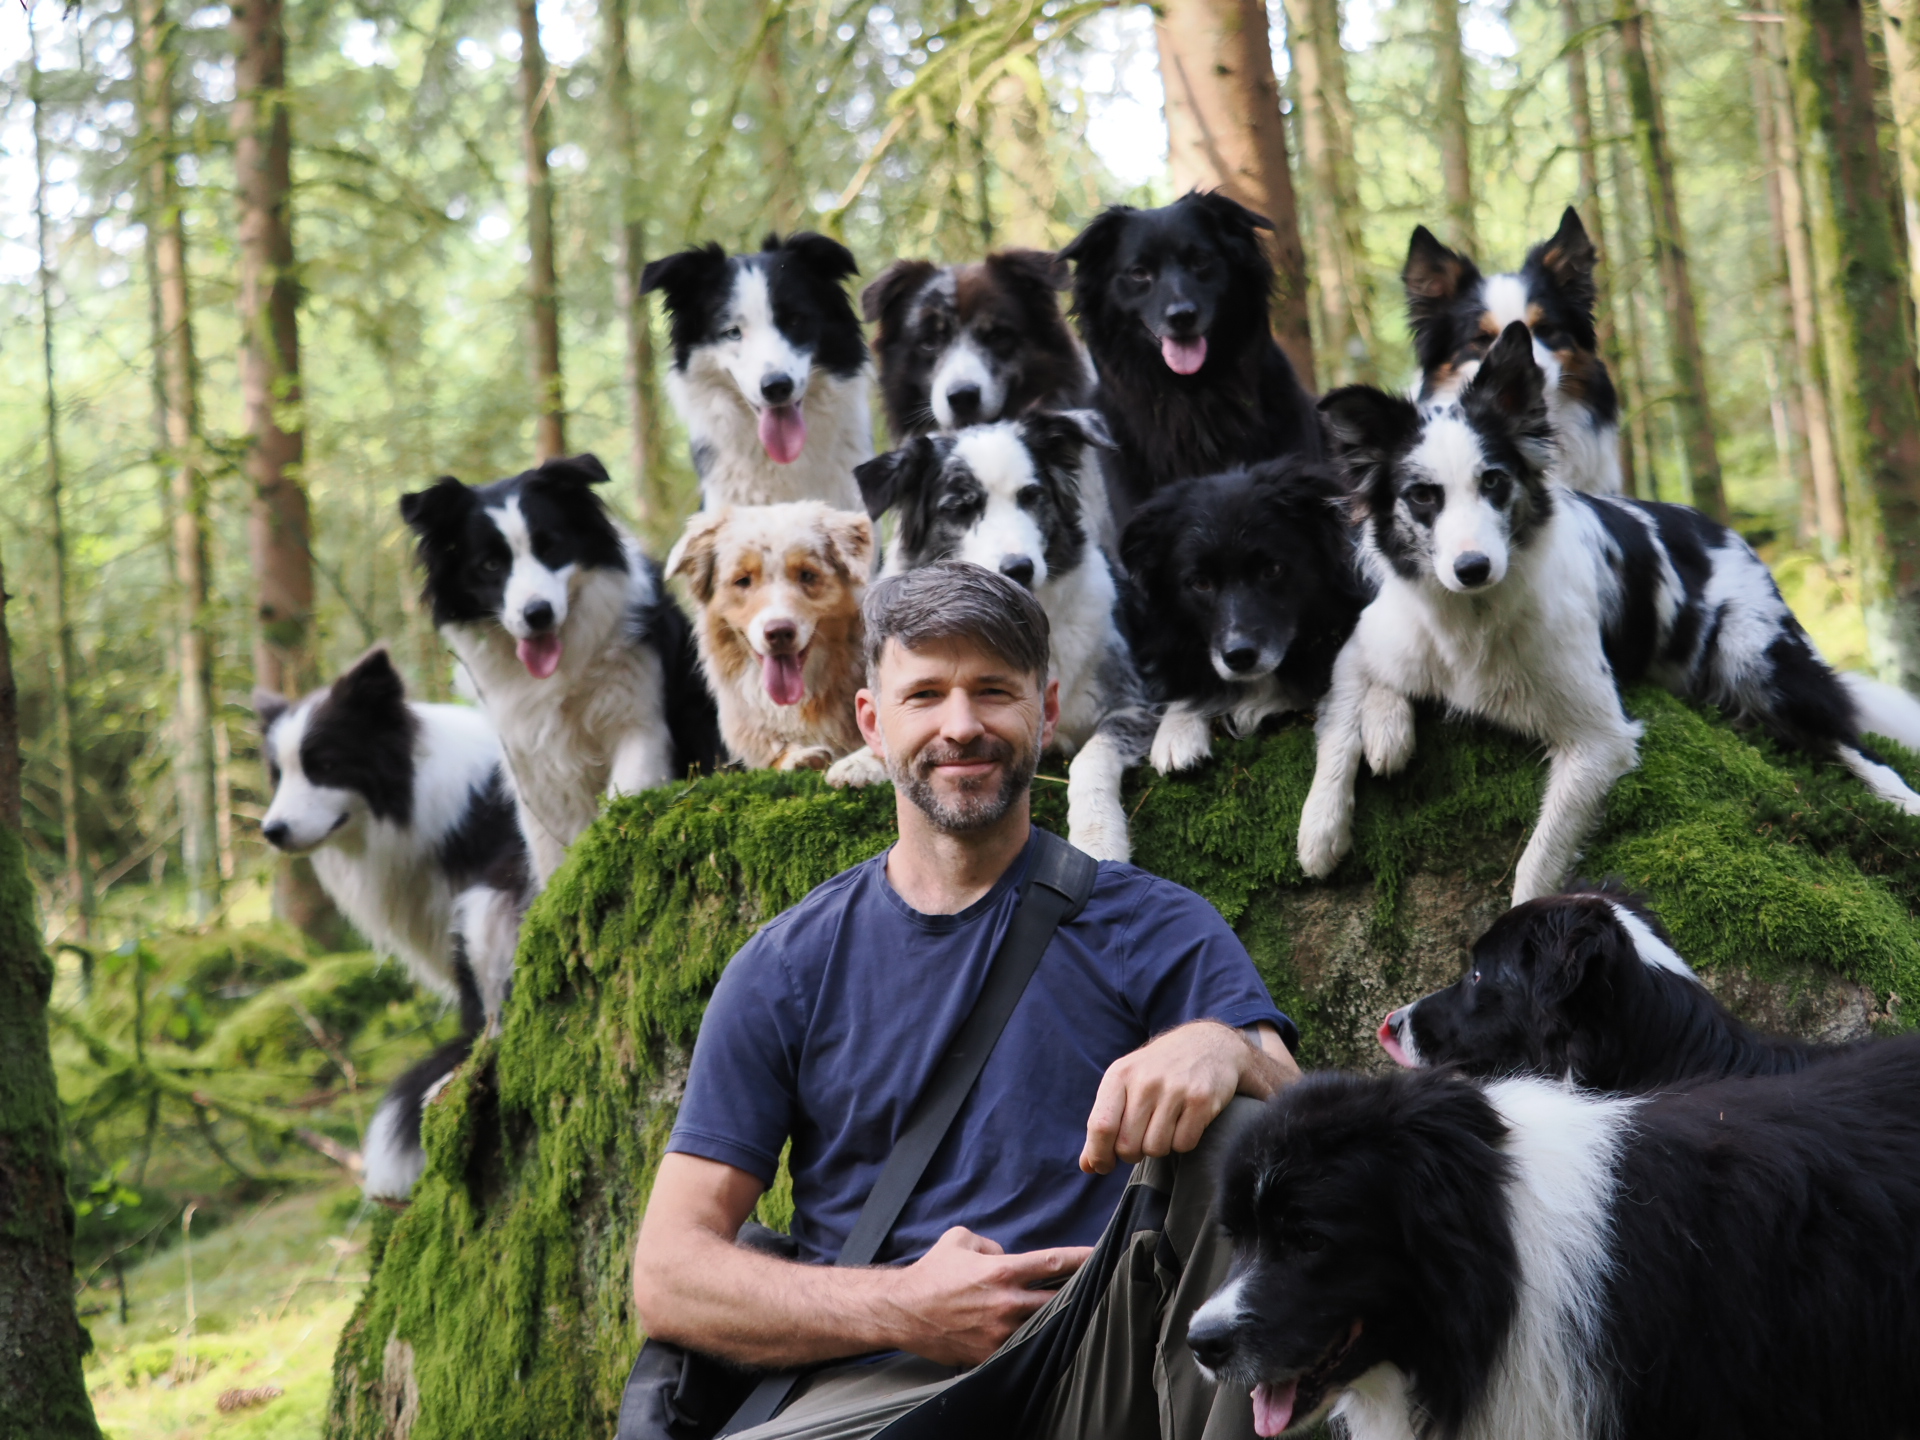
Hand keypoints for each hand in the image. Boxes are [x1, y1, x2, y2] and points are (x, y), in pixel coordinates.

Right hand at [885, 1227, 1091, 1365]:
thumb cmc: (933, 1272)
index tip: (1101, 1255)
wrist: (904, 1310)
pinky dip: (1033, 1339)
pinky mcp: (991, 1353)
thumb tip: (1007, 1256)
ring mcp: (1000, 1333)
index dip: (1081, 1259)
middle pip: (1057, 1299)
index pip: (1052, 1263)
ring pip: (1043, 1326)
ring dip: (1058, 1319)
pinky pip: (1022, 1346)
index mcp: (1001, 1271)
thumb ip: (991, 1244)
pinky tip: (1045, 1337)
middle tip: (1098, 1286)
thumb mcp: (961, 1241)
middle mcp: (1005, 1303)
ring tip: (1075, 1314)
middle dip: (1079, 1292)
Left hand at [1080, 1021, 1299, 1175]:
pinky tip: (1184, 1122)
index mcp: (1120, 1074)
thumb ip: (1105, 1121)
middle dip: (1132, 1153)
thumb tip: (1087, 1166)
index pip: (1101, 1125)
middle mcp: (1146, 1081)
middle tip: (1141, 1139)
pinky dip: (1182, 1142)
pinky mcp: (1201, 1100)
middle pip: (1128, 1145)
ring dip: (1159, 1147)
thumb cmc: (1159, 1069)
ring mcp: (1175, 1090)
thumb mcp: (1126, 1083)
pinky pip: (1184, 1144)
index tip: (1102, 1166)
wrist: (1208, 1044)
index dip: (1099, 1154)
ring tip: (1164, 1126)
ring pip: (1156, 1148)